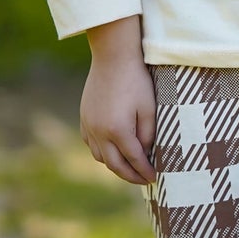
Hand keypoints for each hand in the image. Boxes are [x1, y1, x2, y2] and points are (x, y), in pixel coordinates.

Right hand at [81, 17, 156, 185]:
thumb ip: (148, 135)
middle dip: (130, 176)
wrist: (113, 57)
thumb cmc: (136, 81)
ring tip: (129, 166)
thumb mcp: (150, 108)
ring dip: (115, 165)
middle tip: (143, 180)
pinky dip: (102, 151)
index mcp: (118, 131)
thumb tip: (146, 153)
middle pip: (114, 164)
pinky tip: (112, 150)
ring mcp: (89, 125)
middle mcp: (99, 132)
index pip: (134, 160)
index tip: (155, 178)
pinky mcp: (84, 117)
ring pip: (100, 156)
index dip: (145, 172)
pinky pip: (90, 143)